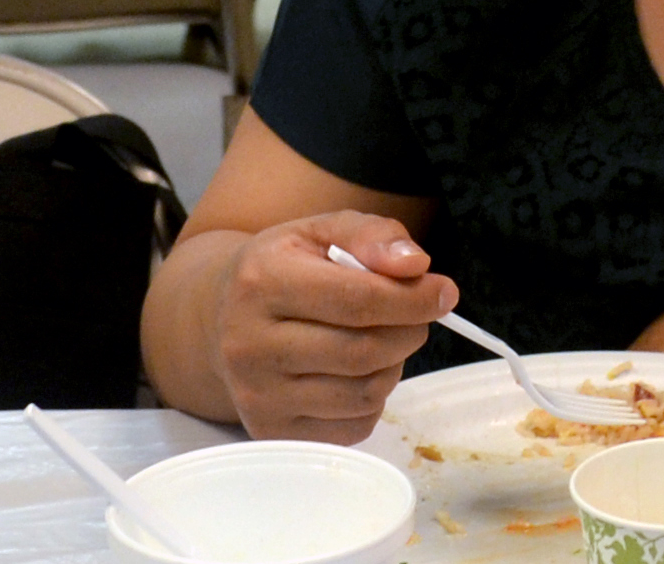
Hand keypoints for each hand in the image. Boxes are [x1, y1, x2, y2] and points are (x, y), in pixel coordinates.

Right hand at [209, 210, 454, 440]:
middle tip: (418, 315)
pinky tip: (357, 371)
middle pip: (363, 351)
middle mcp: (250, 345)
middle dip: (409, 330)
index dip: (412, 298)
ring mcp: (258, 396)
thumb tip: (416, 265)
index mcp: (261, 283)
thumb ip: (371, 235)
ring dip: (393, 364)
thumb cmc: (282, 269)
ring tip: (383, 338)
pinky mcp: (272, 433)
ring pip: (364, 393)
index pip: (356, 299)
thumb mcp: (319, 231)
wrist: (219, 319)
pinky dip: (374, 398)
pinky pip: (354, 425)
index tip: (444, 292)